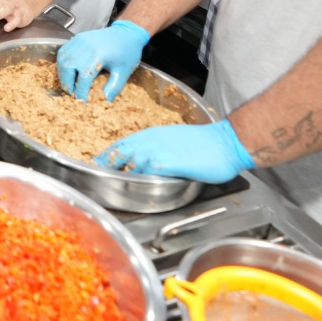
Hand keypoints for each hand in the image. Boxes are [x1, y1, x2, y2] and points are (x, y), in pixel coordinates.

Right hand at [56, 19, 151, 101]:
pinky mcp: (77, 38)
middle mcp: (86, 47)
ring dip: (63, 74)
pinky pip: (63, 51)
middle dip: (68, 84)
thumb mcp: (123, 72)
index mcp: (98, 55)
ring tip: (68, 84)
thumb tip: (104, 102)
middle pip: (68, 68)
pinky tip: (67, 71)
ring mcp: (80, 41)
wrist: (127, 33)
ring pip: (63, 60)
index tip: (82, 102)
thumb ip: (113, 88)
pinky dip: (62, 63)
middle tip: (72, 93)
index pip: (84, 78)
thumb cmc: (127, 52)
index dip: (81, 92)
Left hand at [96, 120, 254, 182]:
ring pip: (129, 160)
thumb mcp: (176, 140)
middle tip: (94, 174)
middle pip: (119, 150)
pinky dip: (135, 177)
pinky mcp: (168, 163)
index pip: (122, 143)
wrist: (227, 142)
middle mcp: (151, 140)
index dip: (109, 154)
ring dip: (117, 171)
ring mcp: (158, 150)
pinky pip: (145, 170)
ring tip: (106, 183)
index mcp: (152, 134)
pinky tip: (130, 186)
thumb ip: (160, 148)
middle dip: (106, 163)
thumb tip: (150, 162)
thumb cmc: (207, 143)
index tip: (98, 163)